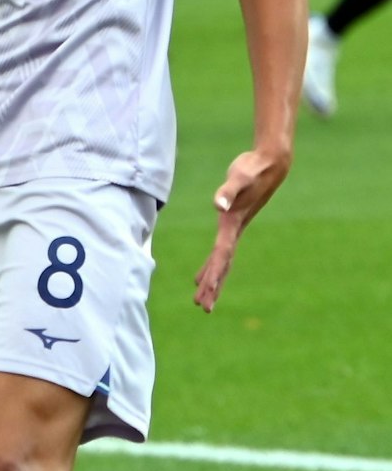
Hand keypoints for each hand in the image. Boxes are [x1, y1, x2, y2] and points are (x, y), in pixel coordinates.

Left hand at [194, 145, 290, 312]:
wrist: (270, 164)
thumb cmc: (253, 169)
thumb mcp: (238, 178)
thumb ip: (227, 192)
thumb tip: (218, 205)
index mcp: (233, 224)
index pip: (221, 255)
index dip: (213, 274)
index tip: (206, 293)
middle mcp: (235, 230)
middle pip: (222, 264)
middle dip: (212, 286)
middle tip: (202, 307)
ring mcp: (236, 227)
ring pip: (222, 260)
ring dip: (212, 278)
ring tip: (201, 296)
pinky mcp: (234, 221)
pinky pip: (222, 249)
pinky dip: (213, 262)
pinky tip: (204, 272)